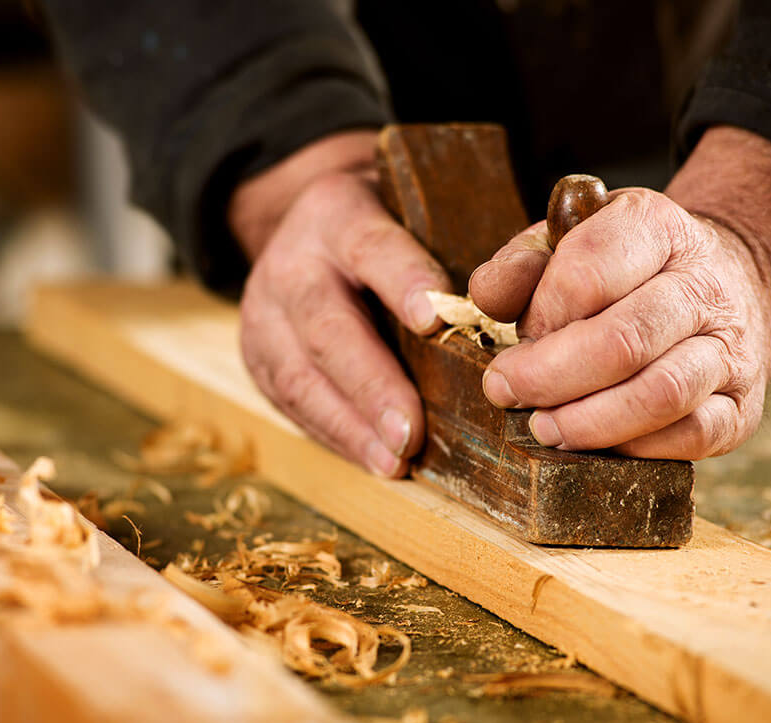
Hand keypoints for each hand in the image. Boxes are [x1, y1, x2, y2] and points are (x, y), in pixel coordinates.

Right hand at [231, 132, 450, 475]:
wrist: (309, 229)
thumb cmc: (386, 229)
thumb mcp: (412, 212)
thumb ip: (452, 246)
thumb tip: (513, 304)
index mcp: (338, 213)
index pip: (370, 246)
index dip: (401, 281)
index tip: (433, 321)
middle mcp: (292, 262)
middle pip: (325, 326)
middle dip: (371, 385)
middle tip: (411, 431)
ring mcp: (265, 312)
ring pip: (299, 375)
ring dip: (350, 425)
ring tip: (394, 461)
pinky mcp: (257, 355)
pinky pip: (291, 402)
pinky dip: (334, 435)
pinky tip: (373, 459)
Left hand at [470, 126, 770, 459]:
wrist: (724, 285)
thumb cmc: (628, 269)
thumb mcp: (571, 240)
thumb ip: (522, 264)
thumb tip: (486, 295)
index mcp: (656, 228)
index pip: (589, 271)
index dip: (541, 313)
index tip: (516, 336)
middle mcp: (703, 285)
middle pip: (623, 341)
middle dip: (549, 376)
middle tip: (505, 391)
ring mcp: (729, 349)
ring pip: (661, 393)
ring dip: (588, 421)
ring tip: (543, 427)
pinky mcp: (741, 405)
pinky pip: (691, 436)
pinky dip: (635, 447)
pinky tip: (596, 443)